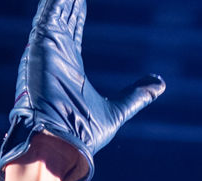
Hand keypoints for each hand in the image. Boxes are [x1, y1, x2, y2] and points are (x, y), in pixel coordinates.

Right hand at [0, 0, 164, 180]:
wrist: (60, 145)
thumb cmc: (83, 135)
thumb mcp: (117, 111)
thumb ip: (136, 96)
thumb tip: (160, 85)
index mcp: (69, 67)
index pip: (72, 31)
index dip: (76, 14)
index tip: (81, 0)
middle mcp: (55, 57)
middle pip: (62, 18)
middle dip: (69, 2)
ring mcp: (47, 51)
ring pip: (53, 12)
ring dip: (61, 0)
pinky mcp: (41, 48)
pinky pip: (47, 16)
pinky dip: (54, 3)